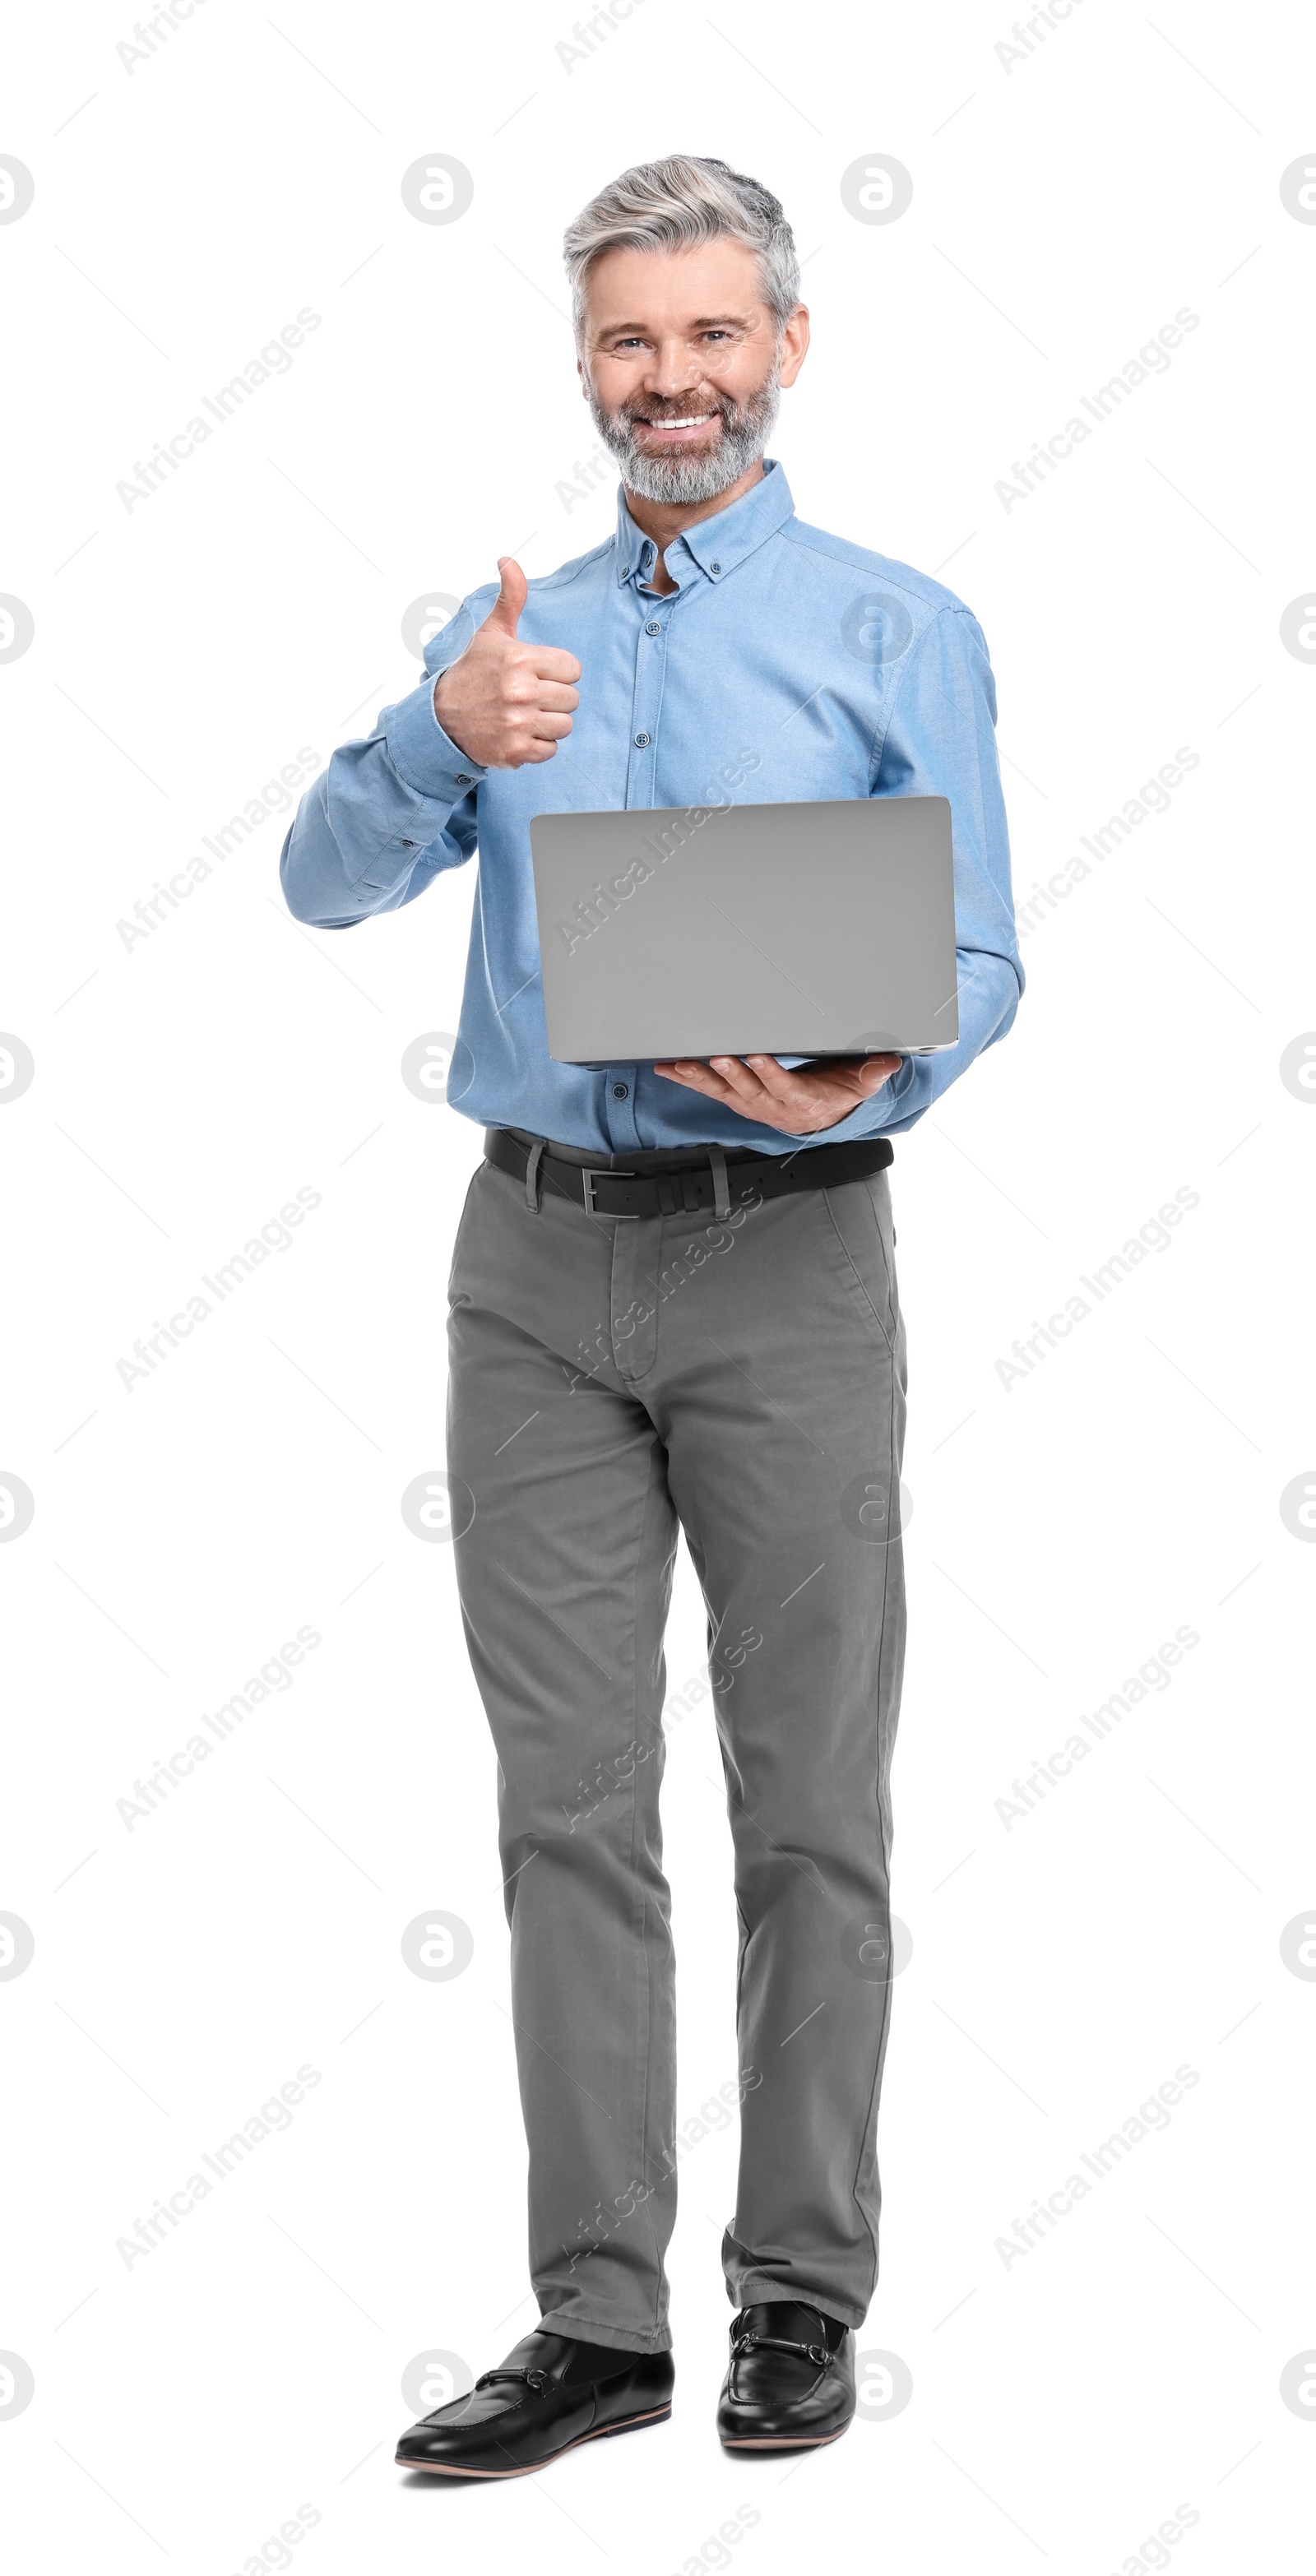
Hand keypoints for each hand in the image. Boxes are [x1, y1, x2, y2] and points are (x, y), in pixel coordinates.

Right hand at [433, 558, 580, 768]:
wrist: (441, 718)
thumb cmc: (474, 671)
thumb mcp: (491, 633)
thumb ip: (510, 598)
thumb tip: (508, 561)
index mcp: (520, 659)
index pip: (572, 669)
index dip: (558, 672)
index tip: (537, 674)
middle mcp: (520, 692)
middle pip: (572, 699)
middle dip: (554, 698)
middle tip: (529, 696)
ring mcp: (518, 723)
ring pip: (565, 726)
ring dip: (549, 722)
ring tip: (526, 715)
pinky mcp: (516, 751)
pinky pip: (551, 750)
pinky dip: (539, 745)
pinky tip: (519, 733)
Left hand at [653, 1052, 901, 1136]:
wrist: (821, 1117)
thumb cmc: (838, 1094)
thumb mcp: (860, 1085)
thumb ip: (872, 1073)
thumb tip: (890, 1061)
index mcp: (801, 1101)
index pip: (784, 1087)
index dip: (770, 1073)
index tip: (757, 1056)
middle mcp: (771, 1105)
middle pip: (748, 1089)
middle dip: (730, 1073)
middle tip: (714, 1056)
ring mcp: (750, 1104)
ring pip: (723, 1090)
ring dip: (701, 1077)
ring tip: (680, 1064)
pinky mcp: (736, 1099)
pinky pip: (709, 1089)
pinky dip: (688, 1079)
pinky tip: (668, 1067)